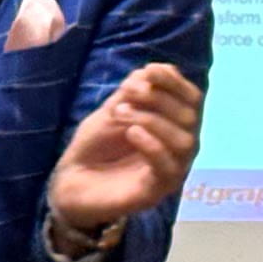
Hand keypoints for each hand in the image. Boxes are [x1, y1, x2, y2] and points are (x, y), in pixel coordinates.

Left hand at [50, 63, 203, 237]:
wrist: (70, 180)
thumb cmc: (95, 145)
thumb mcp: (114, 109)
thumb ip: (134, 91)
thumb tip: (151, 71)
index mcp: (173, 123)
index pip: (191, 98)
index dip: (174, 81)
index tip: (149, 70)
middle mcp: (179, 146)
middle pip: (190, 116)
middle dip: (159, 98)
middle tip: (126, 94)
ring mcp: (171, 170)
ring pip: (184, 141)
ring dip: (152, 119)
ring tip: (120, 113)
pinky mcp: (157, 191)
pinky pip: (169, 168)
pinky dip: (152, 145)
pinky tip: (131, 133)